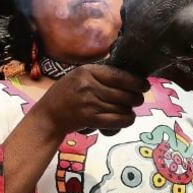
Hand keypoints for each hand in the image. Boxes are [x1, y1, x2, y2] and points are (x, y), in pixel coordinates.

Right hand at [31, 64, 148, 136]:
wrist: (48, 115)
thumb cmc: (65, 94)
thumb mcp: (78, 77)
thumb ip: (100, 75)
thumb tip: (130, 76)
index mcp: (86, 72)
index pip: (119, 76)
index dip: (136, 82)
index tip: (144, 85)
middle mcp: (88, 86)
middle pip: (125, 93)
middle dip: (136, 98)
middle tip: (136, 100)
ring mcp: (89, 103)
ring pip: (124, 108)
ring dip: (130, 111)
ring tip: (127, 110)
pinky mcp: (91, 119)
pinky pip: (119, 120)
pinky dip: (127, 120)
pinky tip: (125, 119)